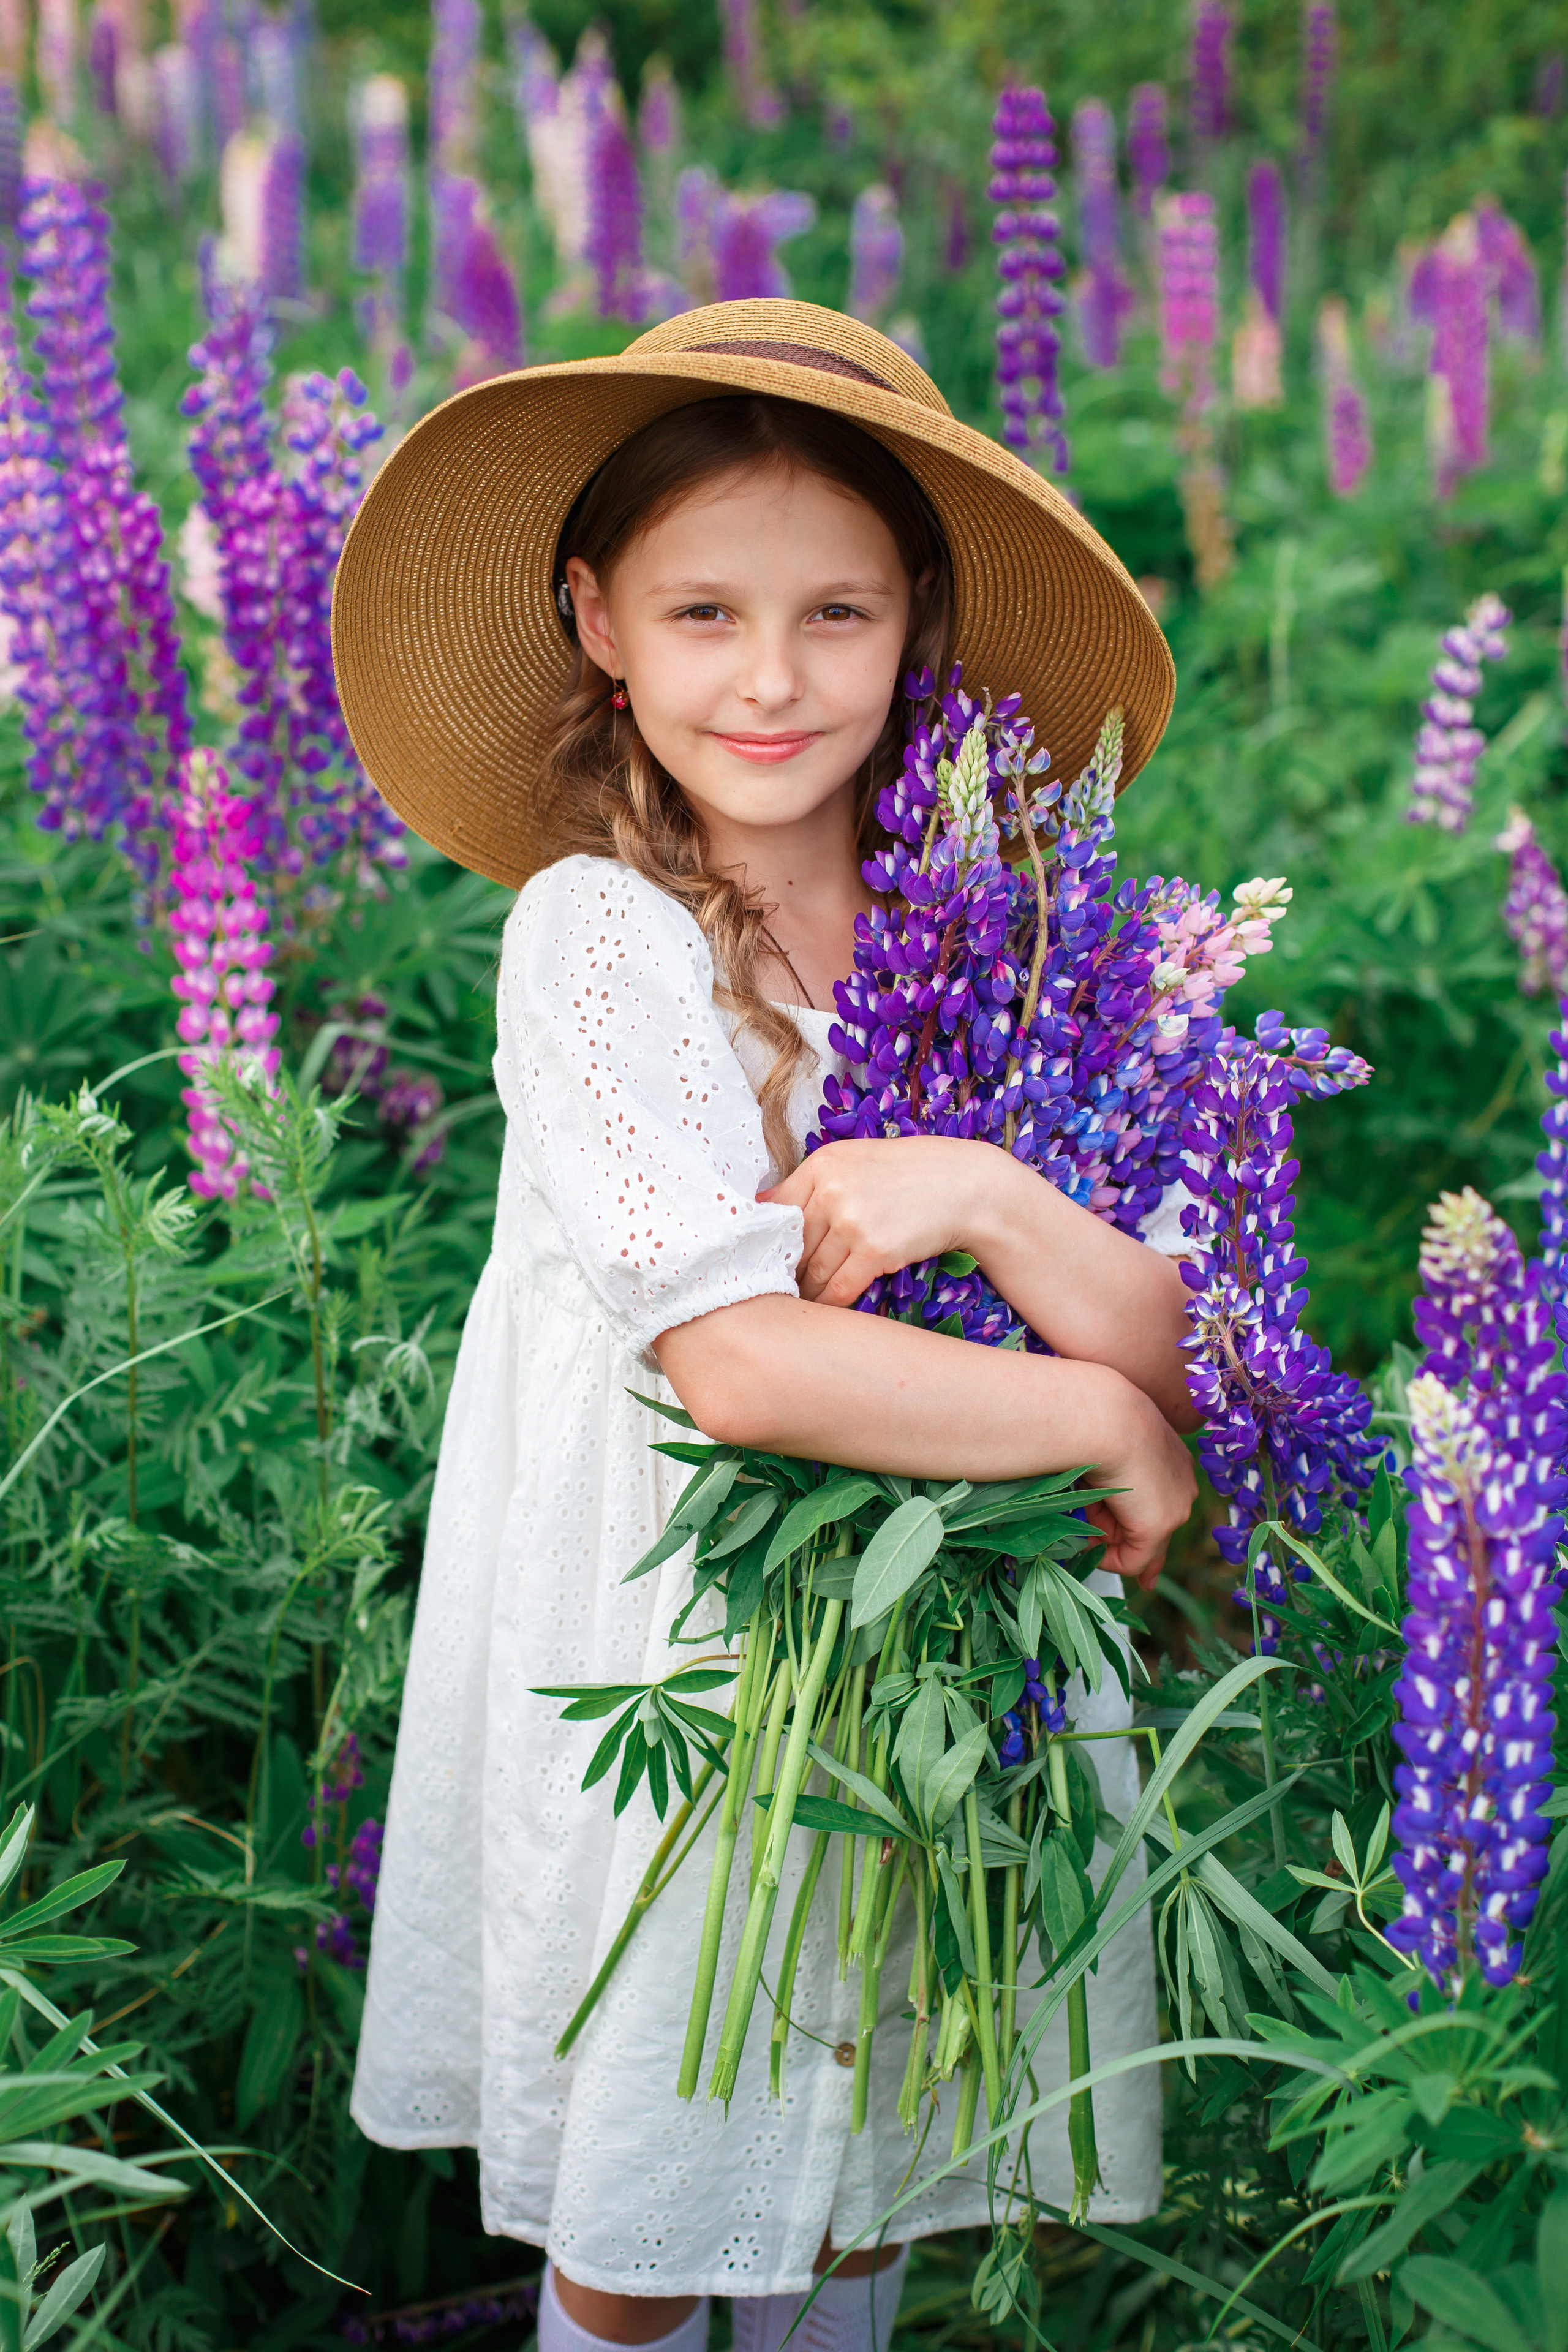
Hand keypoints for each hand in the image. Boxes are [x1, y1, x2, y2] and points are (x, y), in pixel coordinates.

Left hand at [761, 1136, 1018, 1307]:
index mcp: (821, 1164)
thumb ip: (813, 1184)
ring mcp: (853, 1220)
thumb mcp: (854, 1162)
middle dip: (786, 1271)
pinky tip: (830, 1308)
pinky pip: (838, 1288)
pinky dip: (831, 1303)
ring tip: (803, 1301)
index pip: (773, 1210)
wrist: (965, 1186)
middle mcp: (831, 1190)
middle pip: (791, 1245)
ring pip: (812, 1271)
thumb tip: (763, 1213)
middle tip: (778, 1288)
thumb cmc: (908, 1174)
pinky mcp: (875, 1249)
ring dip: (806, 1292)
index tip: (764, 1258)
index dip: (767, 1240)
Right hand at [1079, 1386, 1197, 1591]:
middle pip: (1160, 1531)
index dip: (1150, 1529)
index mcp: (1171, 1458)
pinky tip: (1089, 1538)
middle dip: (1130, 1546)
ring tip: (1086, 1504)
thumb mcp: (1106, 1450)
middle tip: (1106, 1552)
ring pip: (1139, 1545)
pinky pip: (1131, 1561)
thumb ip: (1112, 1487)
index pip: (1166, 1502)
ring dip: (1106, 1537)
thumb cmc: (1095, 1420)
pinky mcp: (1157, 1527)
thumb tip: (1099, 1516)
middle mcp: (1182, 1484)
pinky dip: (1107, 1558)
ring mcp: (1175, 1508)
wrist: (1102, 1417)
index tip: (1147, 1565)